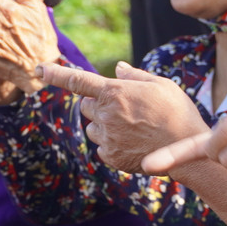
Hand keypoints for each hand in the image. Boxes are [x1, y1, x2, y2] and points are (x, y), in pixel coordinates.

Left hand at [37, 62, 207, 173]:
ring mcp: (107, 138)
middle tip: (125, 108)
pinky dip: (113, 144)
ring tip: (134, 128)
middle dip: (99, 105)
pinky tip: (134, 143)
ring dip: (105, 125)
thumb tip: (117, 69)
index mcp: (115, 91)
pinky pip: (102, 147)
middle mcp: (106, 114)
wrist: (187, 149)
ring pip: (93, 128)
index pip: (77, 80)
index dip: (56, 74)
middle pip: (87, 106)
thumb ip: (134, 76)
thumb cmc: (177, 111)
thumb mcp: (160, 84)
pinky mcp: (111, 157)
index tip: (39, 68)